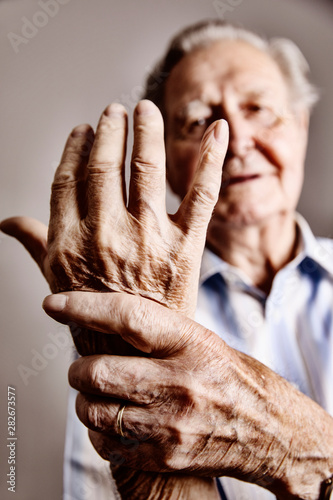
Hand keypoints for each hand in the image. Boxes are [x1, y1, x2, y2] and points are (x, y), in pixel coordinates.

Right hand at [1, 100, 227, 317]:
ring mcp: (147, 239)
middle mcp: (106, 234)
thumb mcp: (56, 279)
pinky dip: (212, 159)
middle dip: (111, 132)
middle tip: (115, 111)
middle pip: (106, 168)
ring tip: (145, 110)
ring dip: (146, 132)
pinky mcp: (185, 247)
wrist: (134, 352)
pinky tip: (217, 131)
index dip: (76, 149)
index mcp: (70, 240)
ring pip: (147, 170)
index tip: (84, 130)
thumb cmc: (93, 314)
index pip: (68, 179)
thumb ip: (35, 242)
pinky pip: (201, 195)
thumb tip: (7, 221)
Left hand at [44, 290, 332, 499]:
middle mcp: (179, 383)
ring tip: (103, 395)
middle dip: (79, 370)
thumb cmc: (234, 378)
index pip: (127, 318)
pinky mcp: (162, 454)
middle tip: (84, 368)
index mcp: (191, 344)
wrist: (268, 432)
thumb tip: (107, 320)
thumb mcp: (204, 342)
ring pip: (94, 411)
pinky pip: (106, 443)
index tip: (54, 305)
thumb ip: (159, 334)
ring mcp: (169, 424)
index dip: (84, 307)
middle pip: (98, 372)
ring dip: (88, 401)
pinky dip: (102, 431)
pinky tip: (120, 422)